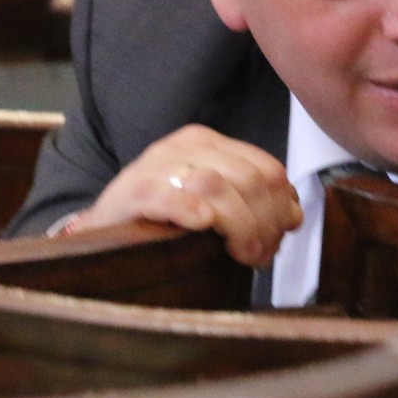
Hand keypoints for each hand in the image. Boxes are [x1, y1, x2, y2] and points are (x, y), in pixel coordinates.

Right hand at [54, 125, 301, 266]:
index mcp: (208, 144)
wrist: (103, 231)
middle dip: (264, 222)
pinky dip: (190, 209)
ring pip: (216, 186)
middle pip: (248, 179)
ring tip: (240, 253)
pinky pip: (166, 194)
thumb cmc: (164, 223)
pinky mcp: (131, 191)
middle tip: (260, 254)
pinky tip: (202, 226)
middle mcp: (184, 147)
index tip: (281, 237)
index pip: (266, 168)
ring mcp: (156, 165)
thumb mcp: (213, 205)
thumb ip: (253, 204)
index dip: (282, 206)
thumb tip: (294, 216)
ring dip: (238, 225)